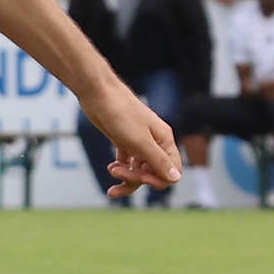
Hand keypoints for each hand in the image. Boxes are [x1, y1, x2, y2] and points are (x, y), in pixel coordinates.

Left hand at [84, 79, 180, 197]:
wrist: (97, 93)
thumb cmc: (120, 113)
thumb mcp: (140, 140)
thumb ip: (158, 161)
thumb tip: (176, 178)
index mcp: (165, 141)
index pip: (172, 171)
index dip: (158, 180)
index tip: (140, 177)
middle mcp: (155, 142)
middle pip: (153, 172)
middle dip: (136, 177)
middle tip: (115, 171)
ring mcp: (139, 142)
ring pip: (139, 169)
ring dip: (126, 176)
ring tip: (111, 171)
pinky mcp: (124, 140)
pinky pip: (128, 162)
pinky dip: (121, 168)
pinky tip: (111, 168)